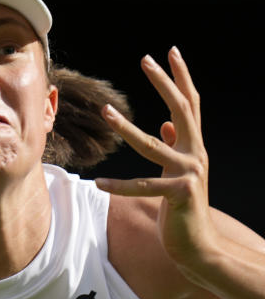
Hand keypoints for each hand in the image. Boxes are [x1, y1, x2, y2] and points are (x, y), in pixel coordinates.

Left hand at [95, 47, 216, 270]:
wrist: (200, 246)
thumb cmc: (184, 209)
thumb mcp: (177, 172)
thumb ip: (174, 147)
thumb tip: (165, 124)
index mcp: (194, 147)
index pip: (189, 104)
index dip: (180, 78)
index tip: (170, 52)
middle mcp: (196, 155)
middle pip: (181, 110)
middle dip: (163, 83)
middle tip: (146, 59)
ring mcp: (189, 174)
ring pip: (152, 146)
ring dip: (126, 129)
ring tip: (105, 112)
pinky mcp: (178, 196)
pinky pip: (143, 188)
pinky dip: (119, 186)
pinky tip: (98, 183)